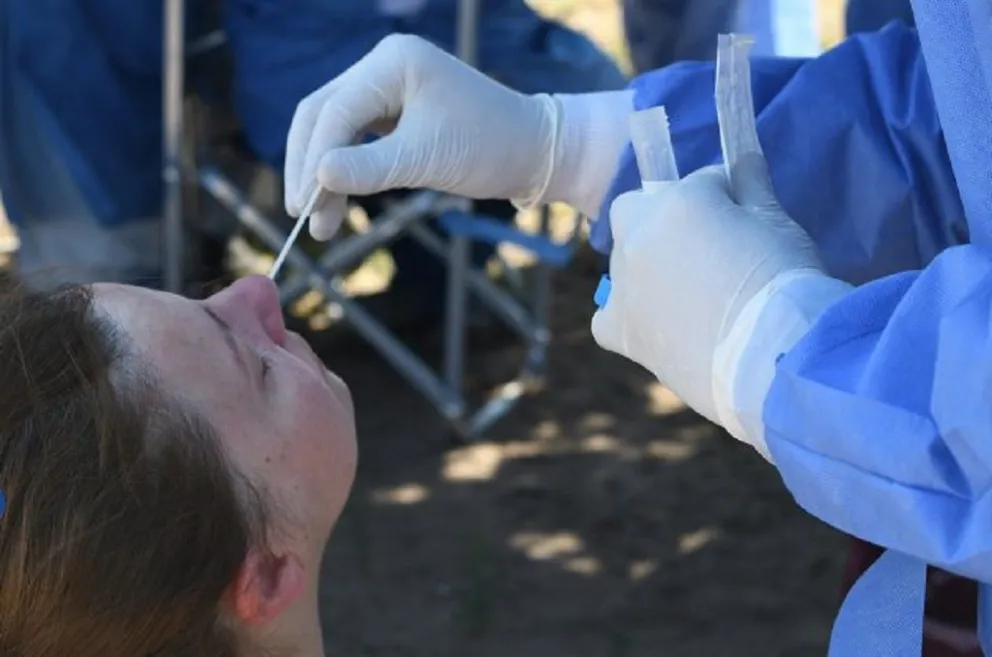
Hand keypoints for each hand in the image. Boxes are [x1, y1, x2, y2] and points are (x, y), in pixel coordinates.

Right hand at [284, 34, 559, 239]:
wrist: (534, 150)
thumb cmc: (489, 148)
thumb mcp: (427, 160)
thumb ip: (370, 168)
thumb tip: (317, 179)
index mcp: (393, 62)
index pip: (335, 111)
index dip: (314, 160)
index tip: (304, 207)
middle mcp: (385, 66)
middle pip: (322, 115)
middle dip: (310, 168)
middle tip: (302, 217)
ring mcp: (387, 87)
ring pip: (334, 130)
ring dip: (323, 175)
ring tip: (321, 224)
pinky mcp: (394, 112)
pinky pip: (354, 139)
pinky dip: (344, 171)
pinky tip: (337, 201)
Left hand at [591, 154, 824, 433]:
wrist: (775, 354)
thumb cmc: (785, 282)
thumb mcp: (778, 223)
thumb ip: (752, 185)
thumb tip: (744, 156)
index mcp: (680, 200)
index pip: (701, 183)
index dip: (726, 202)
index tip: (746, 224)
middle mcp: (639, 234)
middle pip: (637, 210)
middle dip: (662, 220)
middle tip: (704, 251)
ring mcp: (624, 283)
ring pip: (624, 262)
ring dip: (648, 269)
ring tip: (691, 300)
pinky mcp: (619, 329)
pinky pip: (607, 317)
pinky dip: (626, 319)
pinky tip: (657, 331)